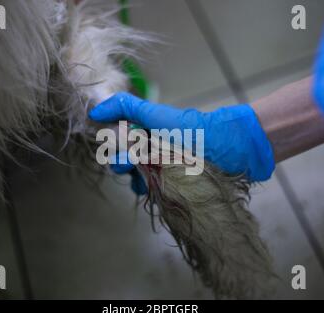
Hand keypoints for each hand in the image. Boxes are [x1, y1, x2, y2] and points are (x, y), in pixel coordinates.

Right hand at [89, 92, 274, 192]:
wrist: (228, 150)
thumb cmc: (191, 131)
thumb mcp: (156, 116)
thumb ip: (127, 107)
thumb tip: (95, 111)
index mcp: (147, 134)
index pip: (118, 142)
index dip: (113, 146)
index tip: (117, 147)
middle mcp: (152, 152)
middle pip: (125, 163)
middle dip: (123, 164)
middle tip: (133, 162)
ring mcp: (162, 171)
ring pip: (136, 179)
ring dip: (135, 179)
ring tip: (145, 176)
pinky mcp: (173, 187)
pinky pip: (152, 193)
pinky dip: (148, 192)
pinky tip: (152, 190)